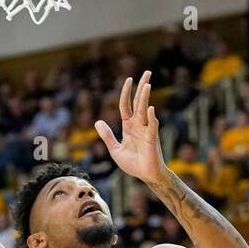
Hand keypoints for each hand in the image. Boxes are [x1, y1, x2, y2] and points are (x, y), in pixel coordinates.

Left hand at [94, 71, 164, 185]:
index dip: (126, 92)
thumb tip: (97, 122)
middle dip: (142, 87)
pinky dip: (150, 118)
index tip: (129, 79)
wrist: (145, 176)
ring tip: (147, 84)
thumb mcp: (115, 150)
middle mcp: (138, 125)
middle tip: (148, 72)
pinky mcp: (152, 139)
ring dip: (145, 97)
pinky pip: (151, 126)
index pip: (126, 105)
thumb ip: (107, 136)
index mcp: (129, 126)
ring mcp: (146, 130)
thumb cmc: (133, 164)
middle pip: (139, 102)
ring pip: (145, 110)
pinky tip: (150, 109)